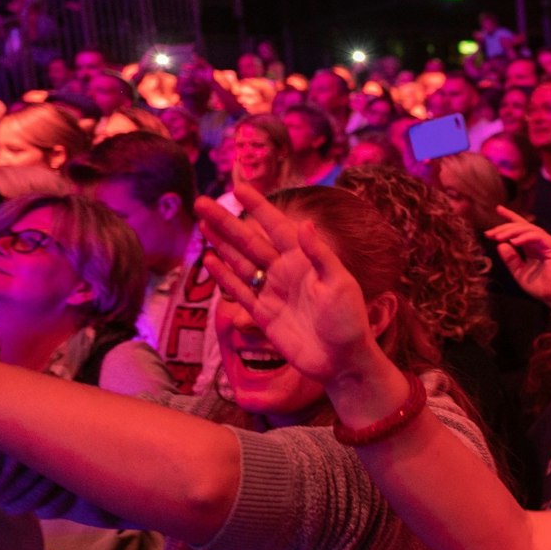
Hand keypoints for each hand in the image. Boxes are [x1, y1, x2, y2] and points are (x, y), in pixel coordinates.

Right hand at [195, 183, 382, 385]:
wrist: (342, 361)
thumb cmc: (349, 321)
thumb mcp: (340, 284)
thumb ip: (320, 255)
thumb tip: (304, 224)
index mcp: (305, 260)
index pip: (277, 226)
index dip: (259, 207)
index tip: (239, 187)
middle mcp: (286, 272)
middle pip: (250, 241)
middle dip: (227, 222)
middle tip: (202, 203)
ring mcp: (273, 292)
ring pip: (240, 262)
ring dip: (221, 244)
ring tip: (202, 224)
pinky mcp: (263, 315)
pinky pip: (240, 291)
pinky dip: (224, 277)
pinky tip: (209, 260)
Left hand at [484, 207, 550, 308]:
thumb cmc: (541, 287)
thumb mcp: (519, 272)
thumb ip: (511, 259)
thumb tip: (500, 244)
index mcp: (532, 247)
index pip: (520, 229)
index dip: (510, 218)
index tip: (497, 209)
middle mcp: (540, 242)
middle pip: (522, 226)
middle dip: (505, 227)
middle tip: (490, 233)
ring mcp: (547, 243)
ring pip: (529, 229)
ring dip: (512, 231)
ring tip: (498, 237)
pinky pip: (538, 236)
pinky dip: (525, 237)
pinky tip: (514, 242)